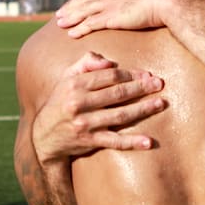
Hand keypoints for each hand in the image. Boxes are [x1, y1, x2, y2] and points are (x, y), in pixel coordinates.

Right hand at [32, 52, 166, 161]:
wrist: (43, 136)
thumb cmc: (61, 101)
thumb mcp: (67, 77)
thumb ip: (86, 63)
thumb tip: (109, 61)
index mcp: (75, 85)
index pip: (109, 76)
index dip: (130, 74)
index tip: (146, 74)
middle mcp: (79, 103)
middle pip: (117, 94)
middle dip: (141, 88)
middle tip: (159, 84)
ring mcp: (85, 124)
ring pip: (120, 115)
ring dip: (143, 109)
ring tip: (160, 103)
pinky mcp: (90, 141)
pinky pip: (114, 142)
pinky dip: (132, 142)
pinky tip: (148, 142)